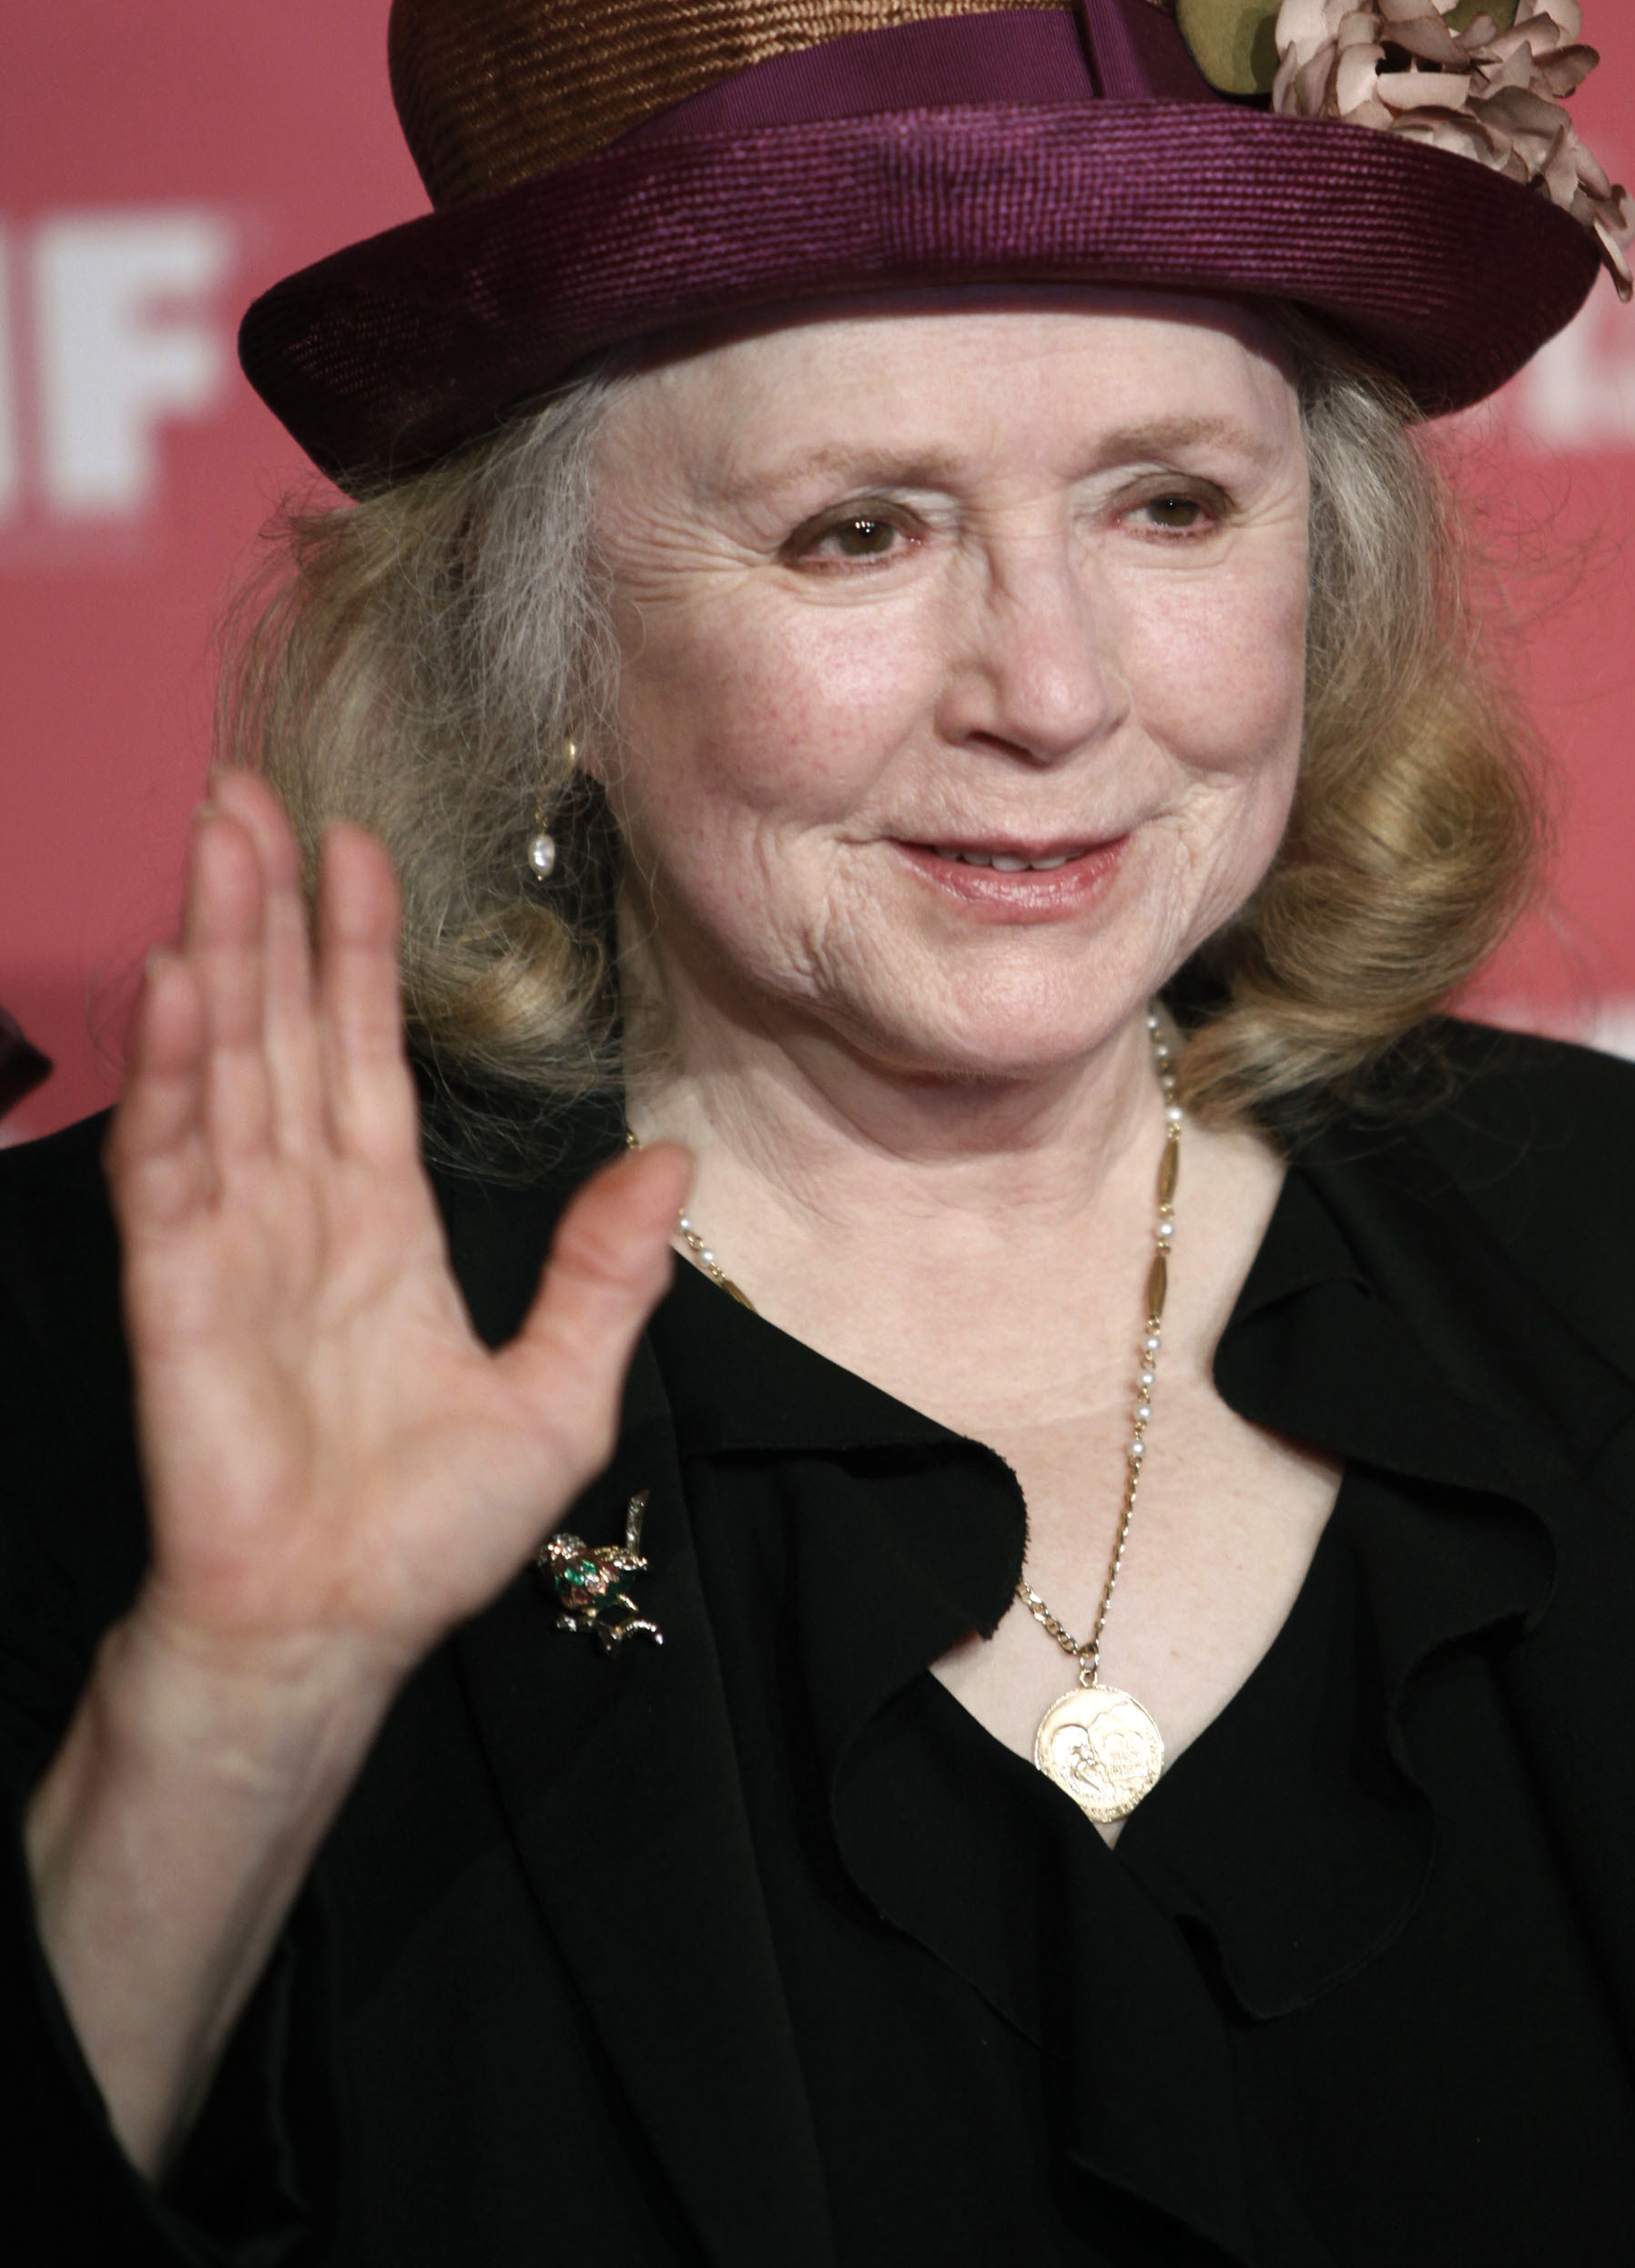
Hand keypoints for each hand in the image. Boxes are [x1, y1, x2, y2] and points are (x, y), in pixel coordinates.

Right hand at [105, 771, 688, 1697]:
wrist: (338, 1630)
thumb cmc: (429, 1532)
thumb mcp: (561, 1391)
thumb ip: (609, 1271)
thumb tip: (672, 1161)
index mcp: (381, 1221)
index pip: (364, 1052)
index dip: (358, 949)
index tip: (355, 845)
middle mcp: (300, 1208)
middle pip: (282, 1026)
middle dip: (268, 908)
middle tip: (249, 790)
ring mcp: (233, 1239)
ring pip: (226, 1063)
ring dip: (218, 950)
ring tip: (217, 842)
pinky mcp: (182, 1287)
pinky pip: (176, 1159)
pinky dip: (176, 1070)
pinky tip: (179, 982)